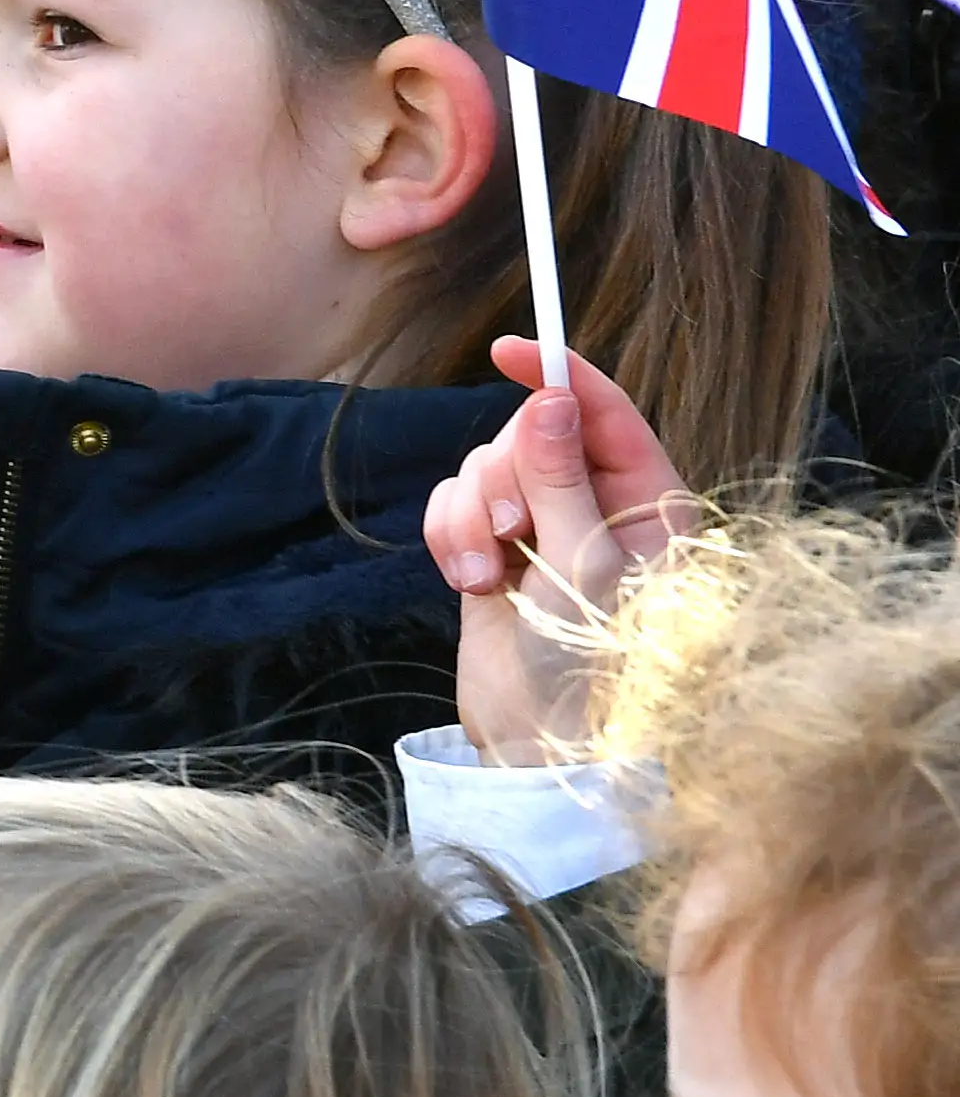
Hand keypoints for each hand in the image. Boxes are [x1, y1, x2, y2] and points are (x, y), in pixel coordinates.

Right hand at [425, 337, 700, 765]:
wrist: (541, 746)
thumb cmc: (592, 668)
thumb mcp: (582, 566)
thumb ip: (561, 477)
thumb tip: (549, 399)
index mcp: (649, 507)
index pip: (606, 416)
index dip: (561, 377)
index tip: (512, 350)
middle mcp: (598, 510)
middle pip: (529, 435)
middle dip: (504, 474)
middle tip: (509, 530)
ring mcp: (543, 531)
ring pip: (485, 468)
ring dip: (470, 514)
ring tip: (486, 573)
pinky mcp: (493, 551)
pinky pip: (453, 504)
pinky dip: (448, 534)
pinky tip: (467, 581)